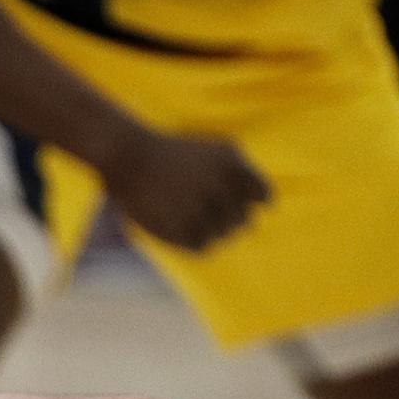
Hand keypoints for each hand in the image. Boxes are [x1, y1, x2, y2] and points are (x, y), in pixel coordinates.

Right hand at [96, 126, 269, 252]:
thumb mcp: (217, 152)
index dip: (252, 203)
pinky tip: (181, 228)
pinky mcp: (178, 226)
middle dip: (230, 220)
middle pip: (244, 221)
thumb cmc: (175, 155)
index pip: (264, 198)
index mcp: (232, 163)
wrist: (130, 156)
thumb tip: (267, 204)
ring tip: (191, 218)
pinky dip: (195, 242)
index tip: (234, 201)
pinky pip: (202, 247)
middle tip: (206, 211)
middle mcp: (218, 184)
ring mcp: (198, 206)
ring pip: (223, 236)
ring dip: (211, 232)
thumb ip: (246, 176)